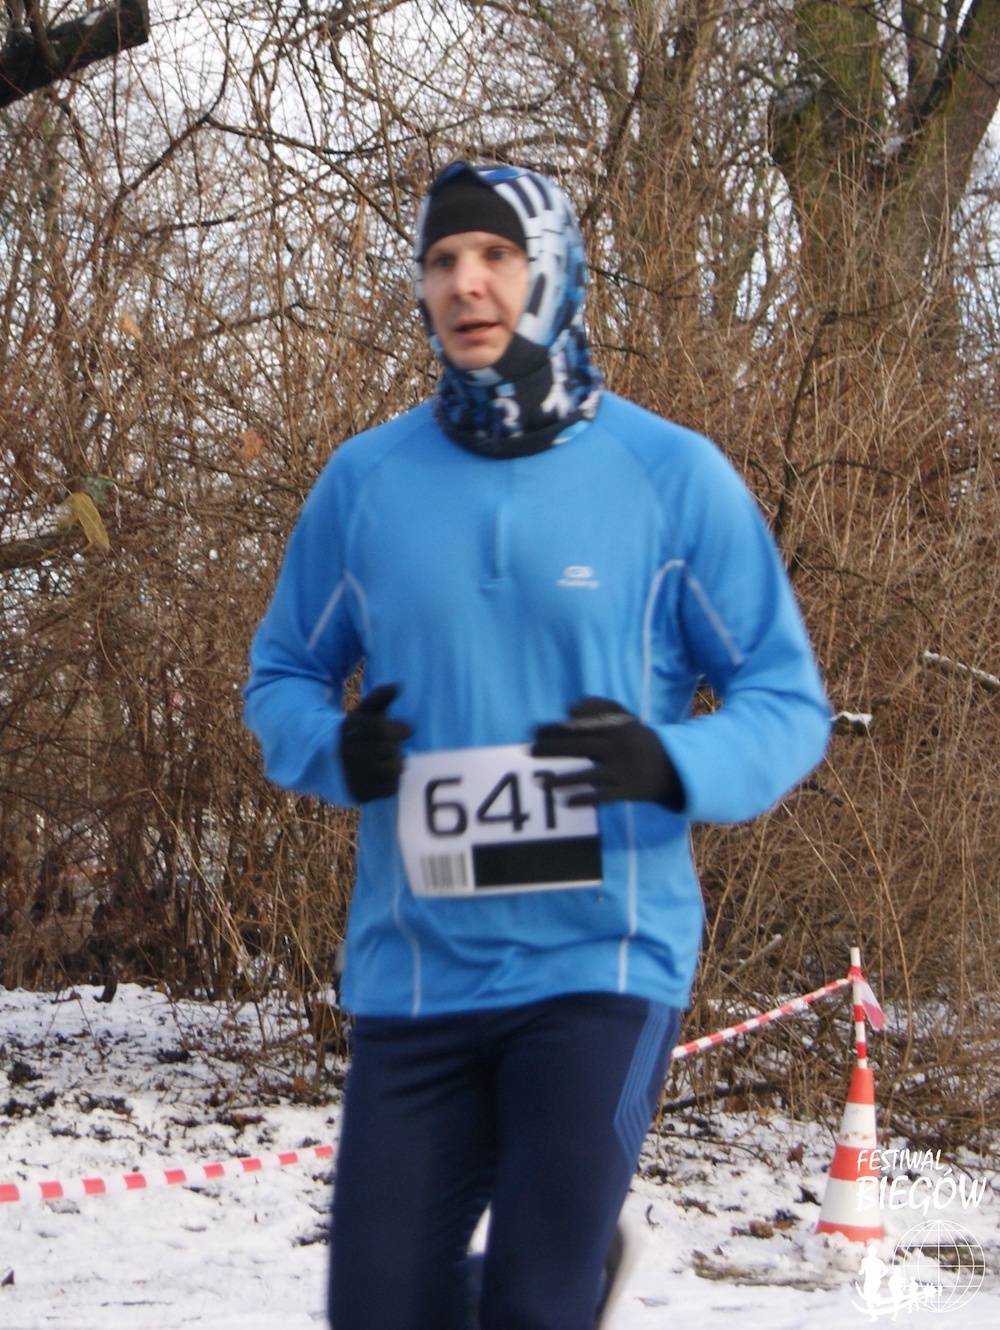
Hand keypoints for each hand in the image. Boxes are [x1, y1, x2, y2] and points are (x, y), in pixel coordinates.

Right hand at [339, 683, 413, 802]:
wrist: (322, 759)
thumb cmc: (352, 732)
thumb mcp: (362, 712)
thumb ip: (379, 697)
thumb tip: (397, 686)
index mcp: (350, 729)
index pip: (383, 730)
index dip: (401, 729)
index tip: (407, 730)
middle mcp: (349, 752)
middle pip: (389, 750)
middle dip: (397, 748)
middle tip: (395, 747)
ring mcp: (352, 774)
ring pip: (390, 770)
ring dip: (397, 764)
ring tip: (393, 759)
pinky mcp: (358, 792)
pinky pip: (388, 790)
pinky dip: (393, 782)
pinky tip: (388, 774)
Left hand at [531, 697, 683, 809]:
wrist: (672, 767)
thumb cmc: (637, 740)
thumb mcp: (625, 718)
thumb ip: (599, 706)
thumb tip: (569, 709)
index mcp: (617, 727)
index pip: (582, 725)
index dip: (557, 728)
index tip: (535, 731)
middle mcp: (619, 747)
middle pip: (580, 747)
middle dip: (552, 749)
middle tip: (529, 752)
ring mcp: (624, 770)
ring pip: (589, 775)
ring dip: (563, 780)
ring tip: (541, 784)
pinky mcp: (628, 791)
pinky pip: (603, 797)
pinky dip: (585, 799)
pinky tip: (565, 802)